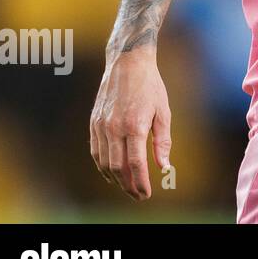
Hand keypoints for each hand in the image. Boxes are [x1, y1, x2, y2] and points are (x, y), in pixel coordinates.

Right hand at [90, 48, 171, 201]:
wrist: (127, 63)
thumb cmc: (150, 86)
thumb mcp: (163, 111)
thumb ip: (162, 141)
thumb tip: (164, 166)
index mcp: (134, 126)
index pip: (135, 164)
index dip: (140, 182)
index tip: (146, 194)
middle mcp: (114, 128)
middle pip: (118, 167)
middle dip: (128, 185)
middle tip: (138, 195)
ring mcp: (101, 126)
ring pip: (103, 162)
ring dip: (114, 178)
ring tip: (127, 187)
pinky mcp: (93, 122)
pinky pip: (95, 151)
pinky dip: (102, 165)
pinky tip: (111, 172)